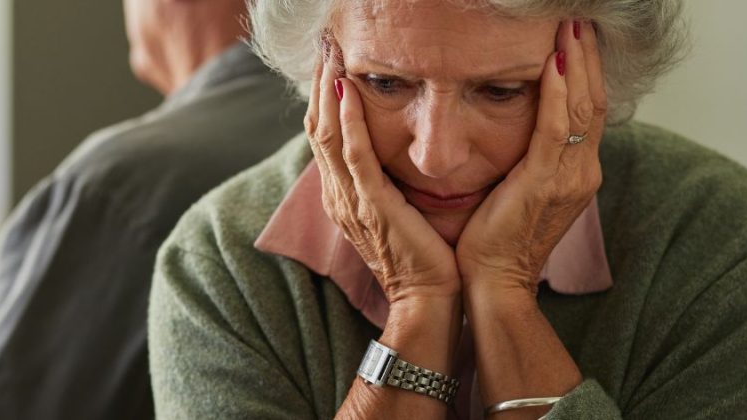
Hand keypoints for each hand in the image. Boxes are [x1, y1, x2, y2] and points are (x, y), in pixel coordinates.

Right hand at [306, 48, 460, 303]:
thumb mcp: (396, 211)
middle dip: (318, 84)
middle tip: (324, 46)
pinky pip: (354, 155)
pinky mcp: (371, 205)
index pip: (323, 135)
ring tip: (330, 56)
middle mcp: (338, 195)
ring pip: (327, 135)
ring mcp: (351, 201)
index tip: (330, 61)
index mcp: (342, 196)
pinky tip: (347, 92)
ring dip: (327, 92)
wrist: (429, 297)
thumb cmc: (422, 256)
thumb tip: (391, 151)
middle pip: (316, 128)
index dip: (322, 96)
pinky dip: (348, 122)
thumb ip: (384, 181)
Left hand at [456, 21, 606, 293]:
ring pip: (581, 108)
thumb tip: (517, 126)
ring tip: (570, 29)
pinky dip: (557, 93)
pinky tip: (552, 64)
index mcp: (576, 174)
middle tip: (578, 22)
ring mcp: (569, 179)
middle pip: (593, 102)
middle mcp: (582, 173)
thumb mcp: (519, 191)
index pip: (588, 111)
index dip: (585, 73)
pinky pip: (557, 128)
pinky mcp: (545, 183)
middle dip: (586, 58)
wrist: (494, 281)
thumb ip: (529, 159)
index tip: (574, 39)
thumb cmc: (495, 238)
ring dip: (576, 64)